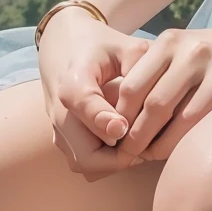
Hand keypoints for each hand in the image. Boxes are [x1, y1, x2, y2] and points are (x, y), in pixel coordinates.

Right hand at [37, 12, 151, 175]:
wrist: (64, 45)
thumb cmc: (100, 46)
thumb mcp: (122, 45)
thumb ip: (140, 64)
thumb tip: (154, 94)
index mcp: (73, 80)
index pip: (84, 105)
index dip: (105, 121)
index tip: (125, 127)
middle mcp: (59, 110)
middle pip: (86, 155)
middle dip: (119, 156)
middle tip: (146, 145)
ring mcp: (57, 129)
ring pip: (84, 165)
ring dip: (113, 162)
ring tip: (138, 145)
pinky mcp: (61, 139)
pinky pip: (82, 163)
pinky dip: (105, 162)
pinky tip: (125, 145)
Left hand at [109, 18, 211, 162]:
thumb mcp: (187, 55)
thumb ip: (160, 78)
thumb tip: (126, 121)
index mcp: (167, 42)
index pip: (130, 85)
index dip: (119, 117)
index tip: (116, 140)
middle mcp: (182, 48)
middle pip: (145, 100)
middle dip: (132, 135)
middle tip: (126, 157)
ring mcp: (206, 59)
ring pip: (167, 110)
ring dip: (153, 142)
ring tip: (147, 159)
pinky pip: (197, 116)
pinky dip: (181, 140)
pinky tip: (177, 153)